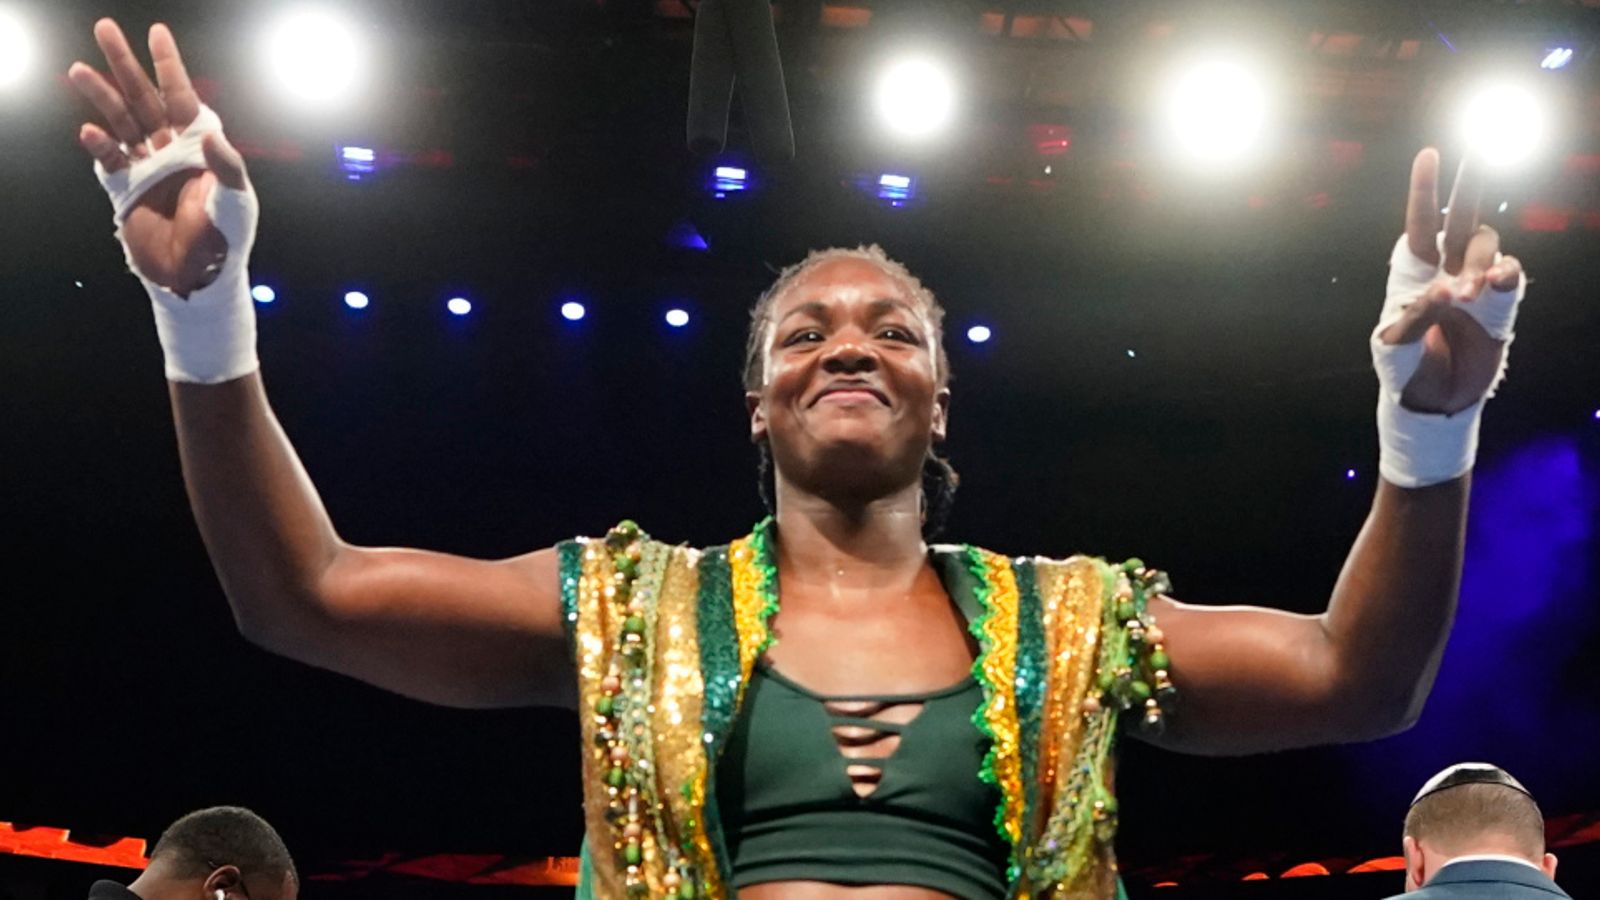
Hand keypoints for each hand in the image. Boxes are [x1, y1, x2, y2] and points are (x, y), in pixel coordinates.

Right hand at [68, 19, 247, 295]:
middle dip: (125, 65)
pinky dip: (99, 146)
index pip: (182, 98)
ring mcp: (147, 168)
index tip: (157, 33)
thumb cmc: (225, 242)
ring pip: (120, 122)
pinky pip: (109, 160)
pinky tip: (90, 132)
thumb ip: (228, 169)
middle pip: (144, 99)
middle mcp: (171, 151)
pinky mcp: (125, 191)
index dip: (170, 67)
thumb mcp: (236, 205)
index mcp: (201, 148)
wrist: (197, 280)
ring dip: (102, 97)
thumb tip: (214, 135)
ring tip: (78, 71)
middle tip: (104, 29)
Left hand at [1376, 149, 1522, 414]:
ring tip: (1465, 292)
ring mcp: (1477, 284)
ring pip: (1487, 246)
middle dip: (1471, 182)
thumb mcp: (1394, 345)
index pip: (1419, 223)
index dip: (1424, 190)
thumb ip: (1414, 317)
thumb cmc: (1404, 369)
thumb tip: (1445, 291)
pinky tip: (1494, 283)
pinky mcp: (1500, 306)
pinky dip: (1505, 275)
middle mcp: (1448, 268)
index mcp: (1415, 271)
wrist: (1433, 403)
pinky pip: (1511, 277)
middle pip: (1463, 216)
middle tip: (1480, 149)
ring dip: (1479, 260)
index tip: (1429, 153)